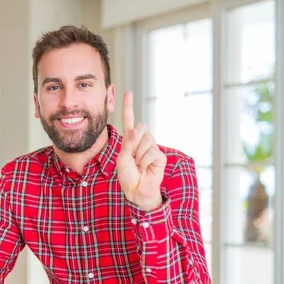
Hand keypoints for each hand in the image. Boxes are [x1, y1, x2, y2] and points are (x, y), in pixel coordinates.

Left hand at [116, 91, 166, 210]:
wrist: (136, 190)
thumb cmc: (128, 176)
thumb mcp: (122, 159)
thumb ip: (128, 144)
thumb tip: (137, 130)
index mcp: (130, 140)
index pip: (129, 120)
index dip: (128, 106)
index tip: (127, 93)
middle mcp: (142, 141)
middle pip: (140, 128)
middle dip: (134, 144)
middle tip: (133, 159)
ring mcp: (152, 147)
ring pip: (146, 139)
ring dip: (139, 154)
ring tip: (139, 165)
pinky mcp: (160, 155)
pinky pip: (152, 151)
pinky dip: (145, 161)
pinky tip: (145, 168)